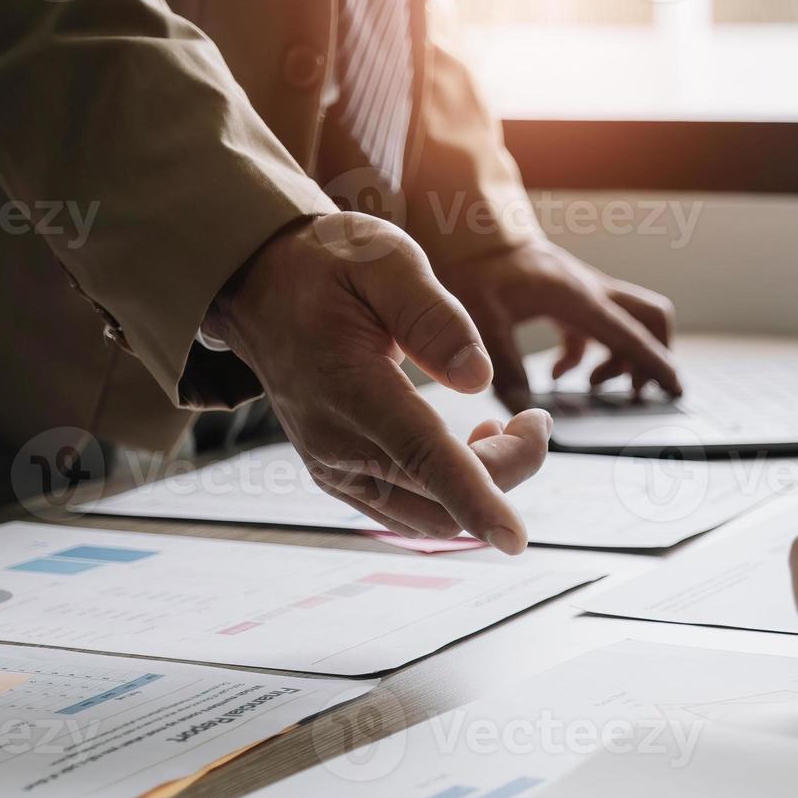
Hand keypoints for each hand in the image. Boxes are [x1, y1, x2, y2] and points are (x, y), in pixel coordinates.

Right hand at [204, 213, 547, 551]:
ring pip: (427, 517)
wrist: (260, 287)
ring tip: (505, 429)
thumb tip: (478, 378)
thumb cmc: (326, 266)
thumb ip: (433, 317)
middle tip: (536, 421)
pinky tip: (469, 447)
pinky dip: (450, 495)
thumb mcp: (384, 259)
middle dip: (506, 471)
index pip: (421, 458)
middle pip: (438, 498)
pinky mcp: (338, 477)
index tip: (514, 538)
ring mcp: (333, 468)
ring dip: (481, 488)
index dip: (474, 499)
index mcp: (350, 387)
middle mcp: (335, 443)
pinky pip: (406, 511)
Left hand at [434, 239, 680, 409]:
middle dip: (655, 354)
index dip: (656, 364)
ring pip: (628, 324)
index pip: (631, 335)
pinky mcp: (569, 297)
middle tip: (639, 389)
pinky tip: (560, 373)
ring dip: (623, 357)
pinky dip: (591, 353)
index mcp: (580, 298)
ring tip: (596, 386)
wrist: (470, 229)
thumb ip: (503, 362)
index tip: (677, 389)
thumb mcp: (482, 315)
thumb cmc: (476, 266)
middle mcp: (591, 292)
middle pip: (651, 318)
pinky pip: (597, 328)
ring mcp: (583, 293)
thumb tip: (522, 409)